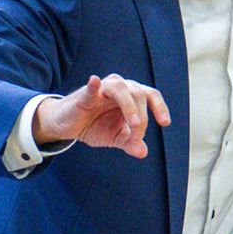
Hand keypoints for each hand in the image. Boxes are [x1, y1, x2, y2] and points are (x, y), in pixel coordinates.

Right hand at [34, 74, 170, 158]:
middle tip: (137, 137)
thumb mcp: (114, 138)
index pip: (150, 95)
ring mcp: (101, 89)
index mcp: (130, 96)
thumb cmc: (94, 126)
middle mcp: (119, 88)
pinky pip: (91, 87)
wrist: (67, 127)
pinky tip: (94, 82)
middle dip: (142, 118)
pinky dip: (94, 85)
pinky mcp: (84, 95)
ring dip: (130, 107)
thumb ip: (130, 143)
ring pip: (121, 88)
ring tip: (134, 125)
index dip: (160, 107)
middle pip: (138, 93)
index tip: (165, 123)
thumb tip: (143, 152)